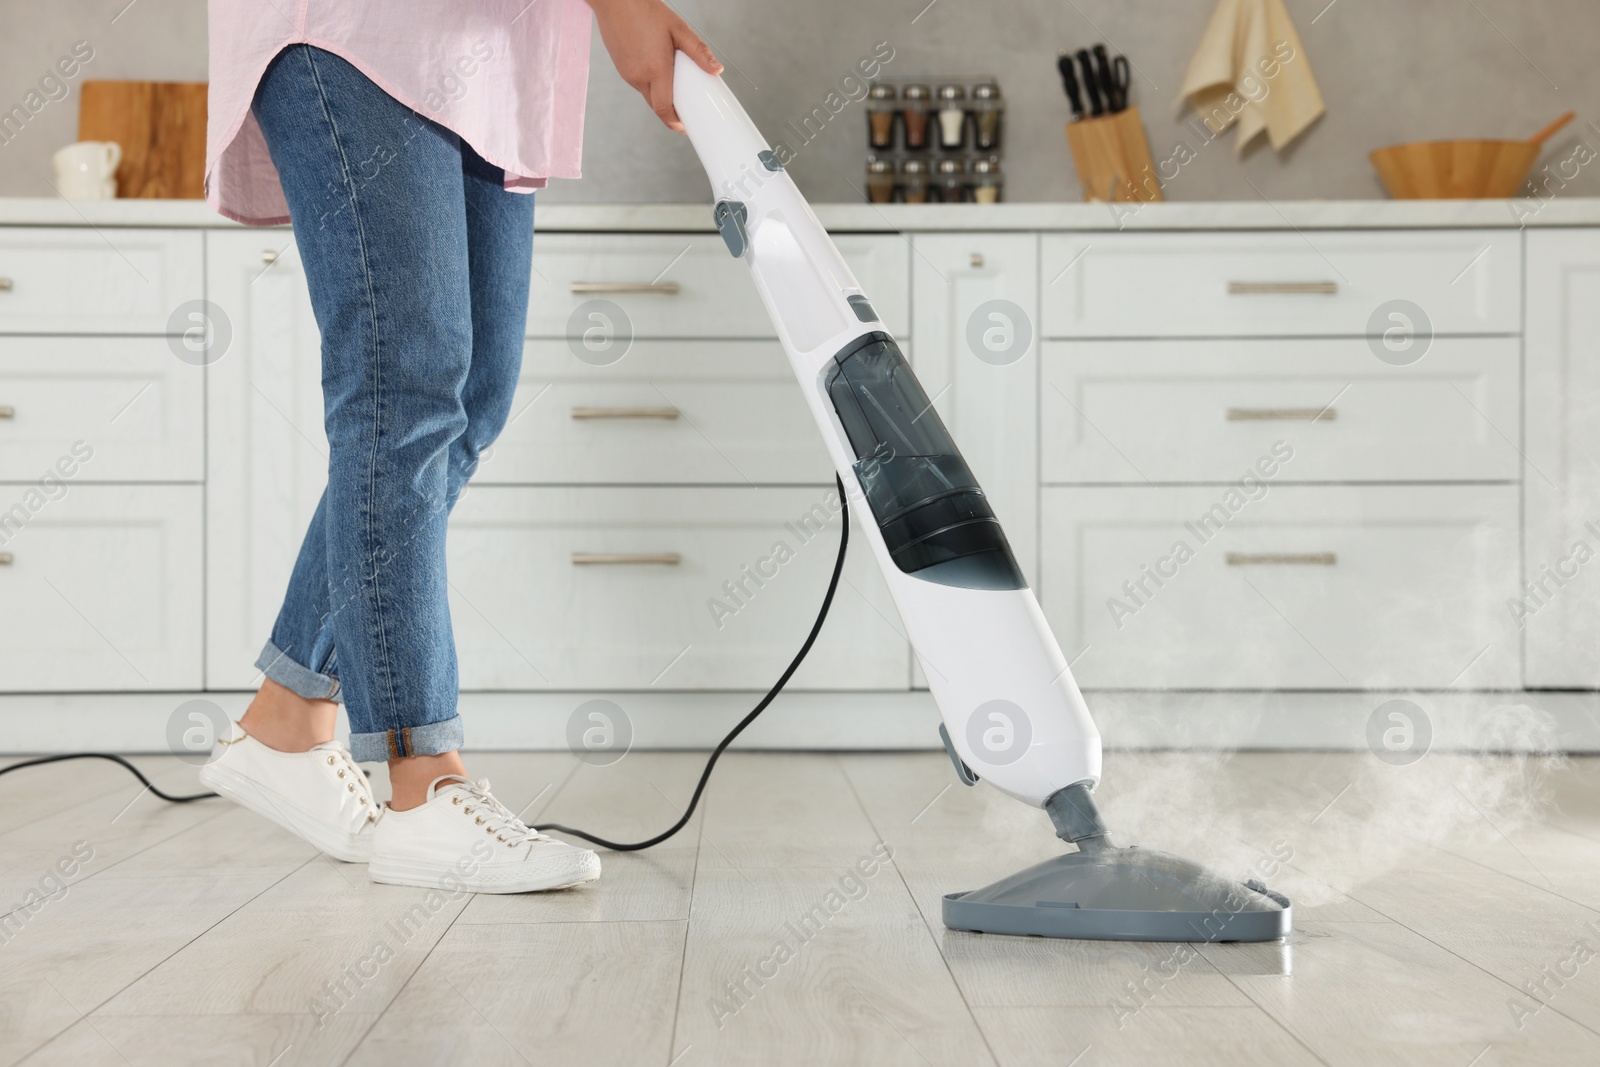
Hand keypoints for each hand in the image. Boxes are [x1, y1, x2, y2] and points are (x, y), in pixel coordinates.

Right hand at [587, 0, 722, 132]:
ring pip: (647, 95)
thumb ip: (698, 52)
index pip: (664, 109)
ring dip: (660, 95)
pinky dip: (649, 83)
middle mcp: (638, 76)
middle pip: (656, 106)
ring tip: (673, 81)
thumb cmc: (645, 9)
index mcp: (655, 69)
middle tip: (685, 108)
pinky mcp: (620, 68)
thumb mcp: (678, 29)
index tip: (685, 127)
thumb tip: (717, 70)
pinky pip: (638, 83)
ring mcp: (626, 73)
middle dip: (670, 111)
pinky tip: (656, 67)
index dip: (675, 123)